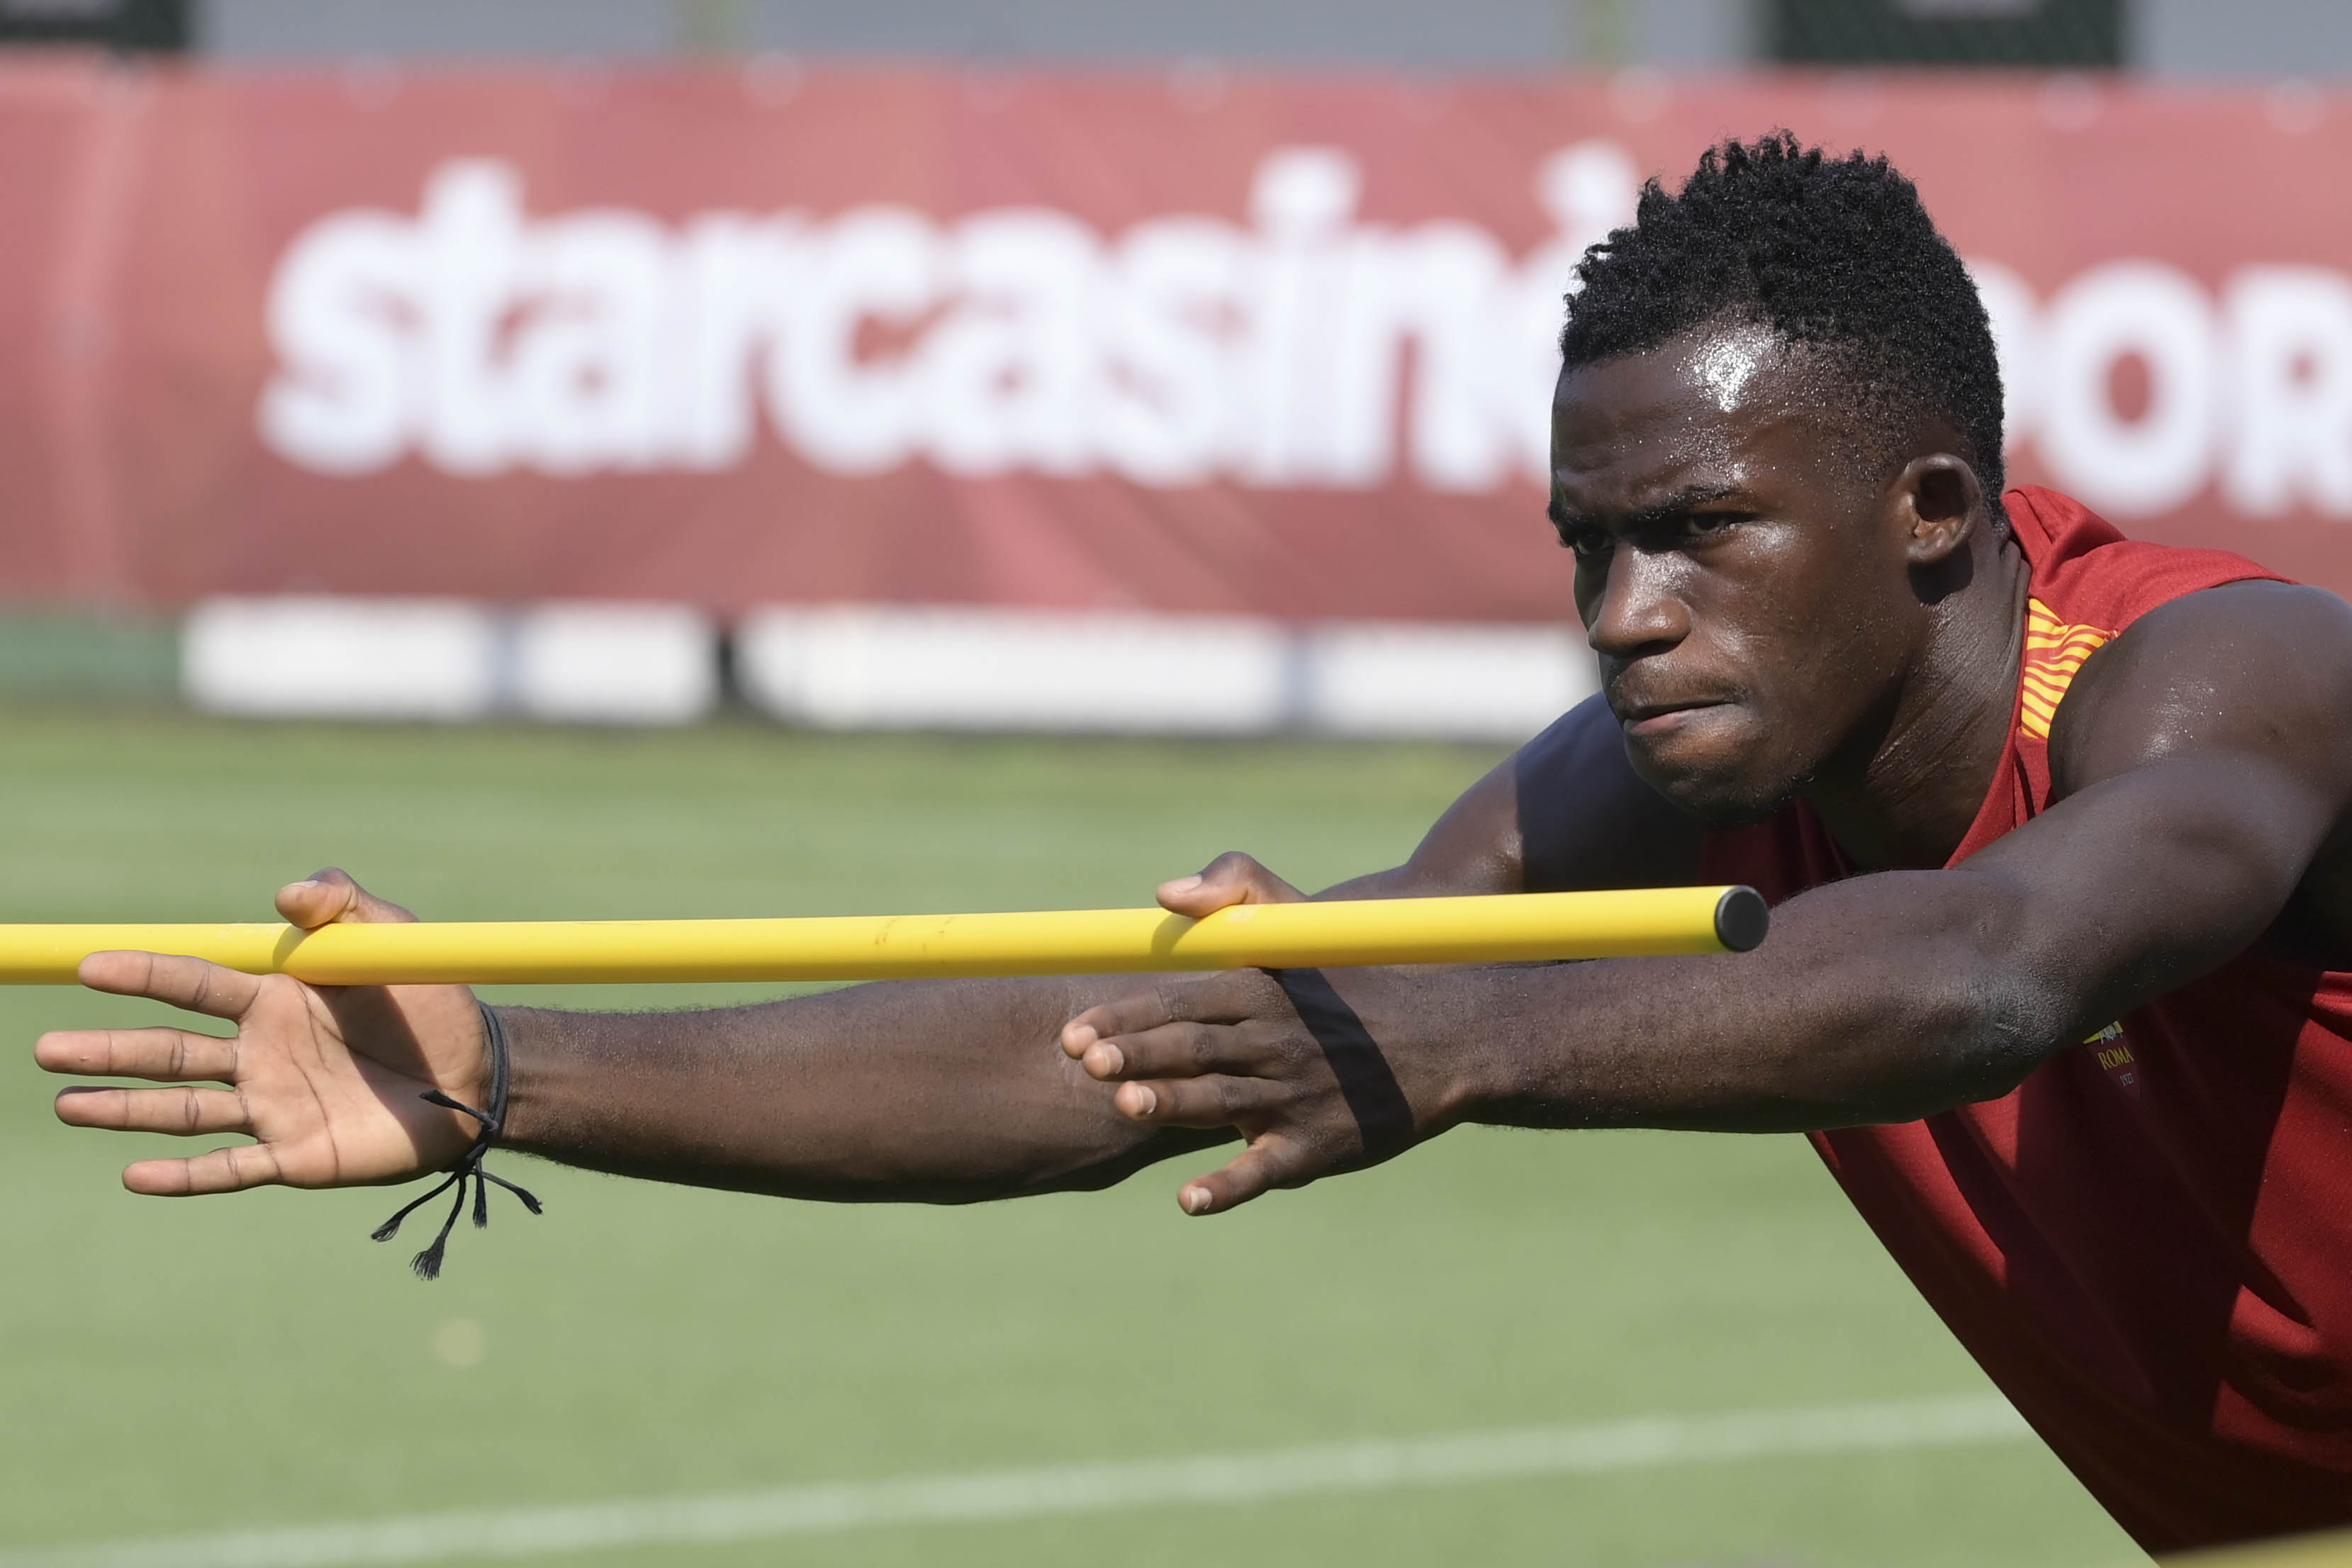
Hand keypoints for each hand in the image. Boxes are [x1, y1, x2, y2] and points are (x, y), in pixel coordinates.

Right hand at [35, 869, 487, 1194]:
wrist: (481, 1074)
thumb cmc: (434, 999)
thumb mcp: (393, 939)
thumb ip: (344, 906)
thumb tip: (287, 893)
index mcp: (274, 998)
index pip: (194, 984)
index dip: (144, 974)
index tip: (89, 966)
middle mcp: (260, 1054)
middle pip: (169, 1052)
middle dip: (109, 1051)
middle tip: (47, 1051)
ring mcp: (274, 1107)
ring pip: (184, 1110)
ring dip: (125, 1109)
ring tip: (69, 1103)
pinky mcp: (296, 1156)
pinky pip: (230, 1168)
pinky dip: (184, 1175)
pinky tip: (136, 1175)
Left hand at [1061, 852, 1466, 1215]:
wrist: (1440, 1041)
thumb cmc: (1345, 985)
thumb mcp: (1296, 925)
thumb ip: (1234, 888)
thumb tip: (1163, 893)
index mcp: (1261, 990)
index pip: (1180, 1000)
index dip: (1125, 1016)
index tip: (1073, 1033)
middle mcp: (1275, 1042)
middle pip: (1195, 1047)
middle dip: (1139, 1054)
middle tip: (1086, 1062)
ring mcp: (1296, 1097)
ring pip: (1224, 1100)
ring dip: (1174, 1103)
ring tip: (1126, 1105)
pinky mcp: (1318, 1146)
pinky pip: (1267, 1168)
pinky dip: (1230, 1185)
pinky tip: (1189, 1200)